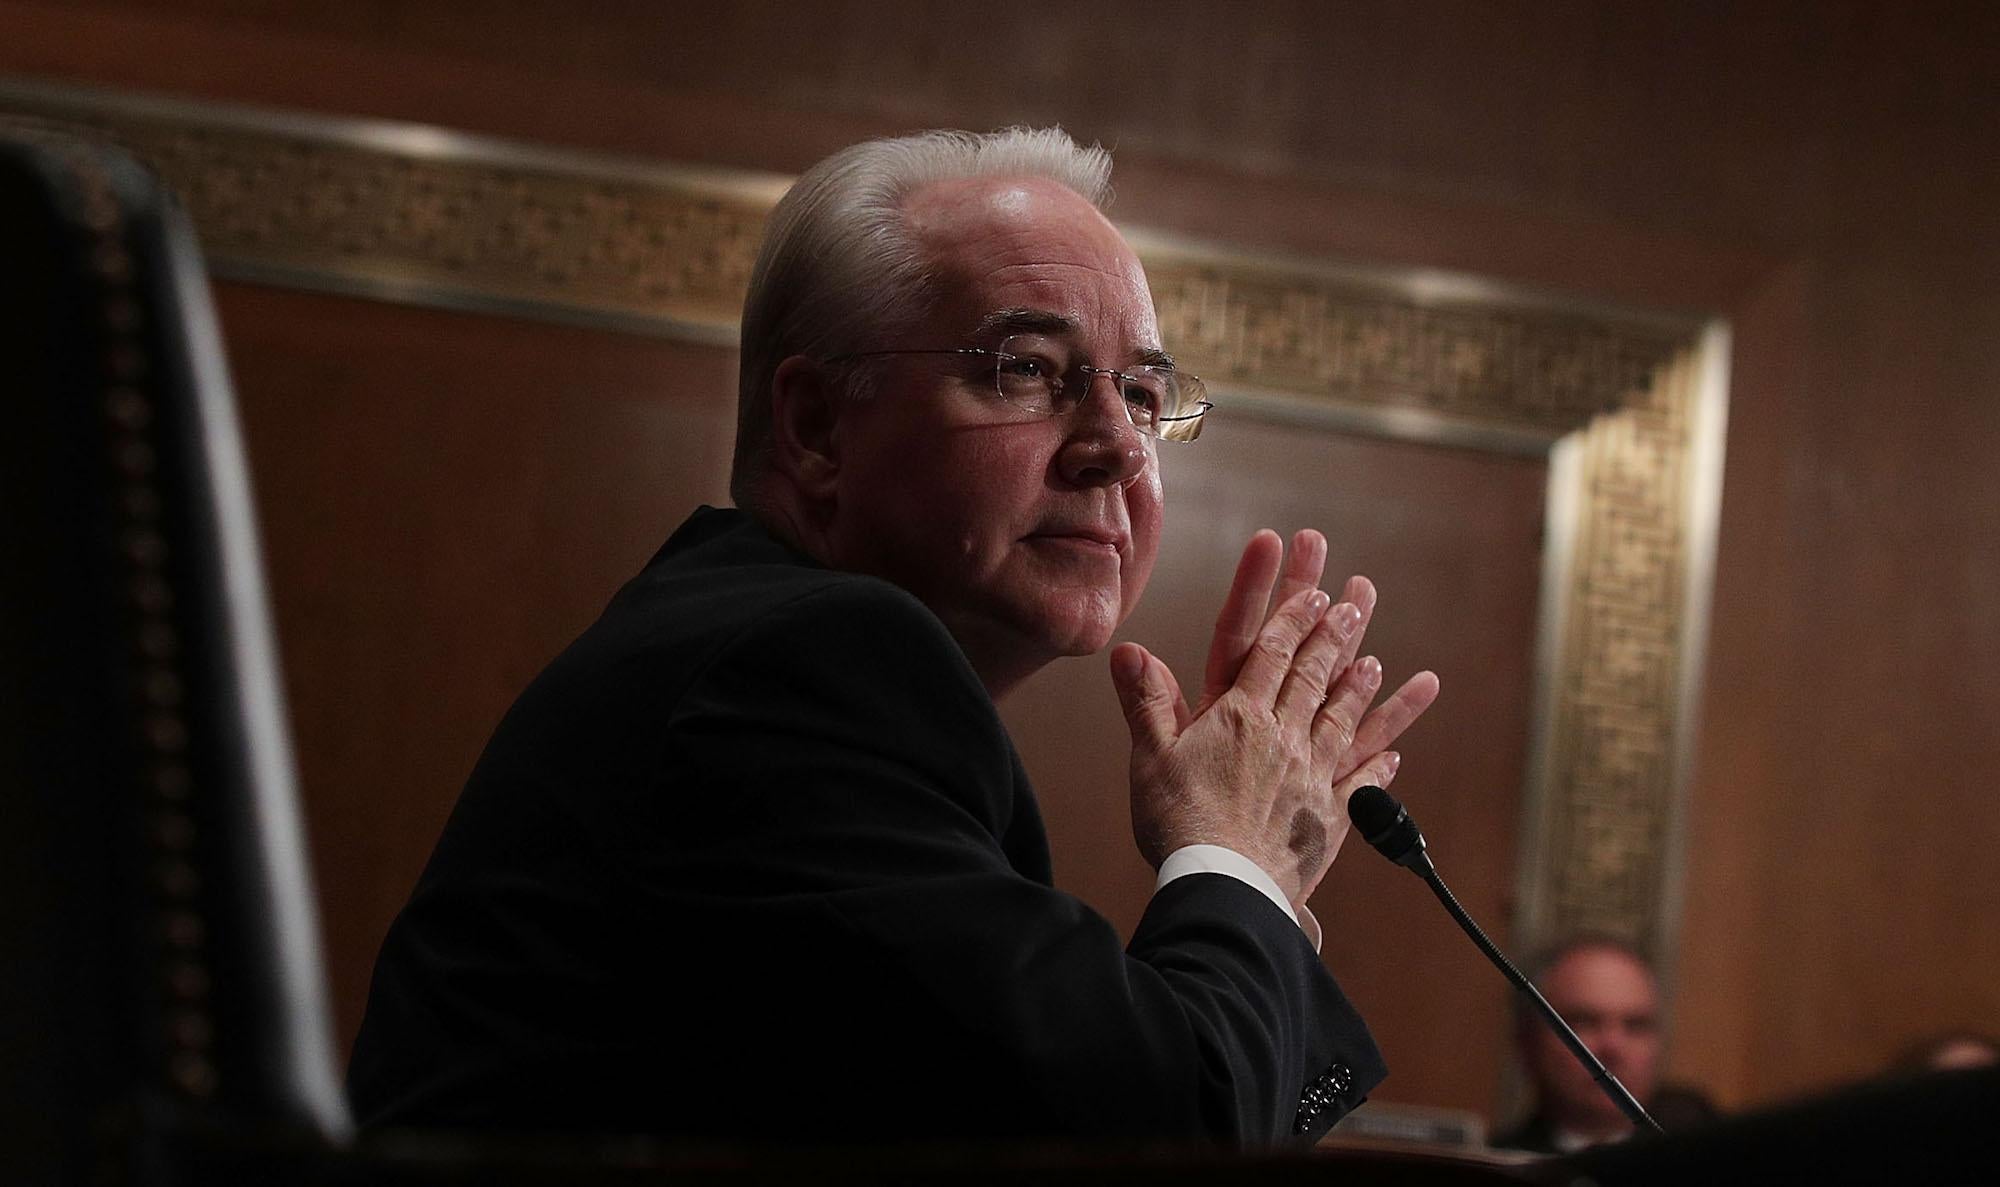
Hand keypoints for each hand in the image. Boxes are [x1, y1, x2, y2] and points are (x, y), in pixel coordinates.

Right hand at [1111, 529, 1439, 907]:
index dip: (1294, 617)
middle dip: (1336, 632)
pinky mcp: (1331, 817)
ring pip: (1345, 718)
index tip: (1317, 590)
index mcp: (1240, 718)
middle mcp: (1284, 738)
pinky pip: (1365, 783)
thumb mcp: (1151, 757)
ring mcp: (1313, 776)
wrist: (1224, 886)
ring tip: (1377, 658)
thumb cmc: (1179, 824)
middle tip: (1357, 599)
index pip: (1272, 652)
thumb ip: (1146, 700)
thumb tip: (1129, 649)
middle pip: (1315, 673)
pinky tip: (1395, 754)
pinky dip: (1382, 764)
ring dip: (1361, 685)